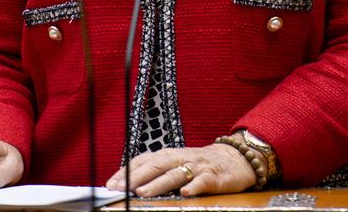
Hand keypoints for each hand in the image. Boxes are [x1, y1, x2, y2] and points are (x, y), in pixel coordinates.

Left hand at [106, 143, 255, 196]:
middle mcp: (182, 158)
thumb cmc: (200, 164)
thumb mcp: (177, 163)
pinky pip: (204, 181)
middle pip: (156, 165)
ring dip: (158, 183)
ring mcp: (198, 167)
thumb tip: (130, 182)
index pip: (144, 160)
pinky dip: (194, 186)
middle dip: (136, 176)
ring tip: (142, 192)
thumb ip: (157, 170)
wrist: (236, 159)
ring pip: (176, 174)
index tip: (111, 182)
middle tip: (120, 188)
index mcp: (170, 155)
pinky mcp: (216, 177)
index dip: (128, 171)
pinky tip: (184, 193)